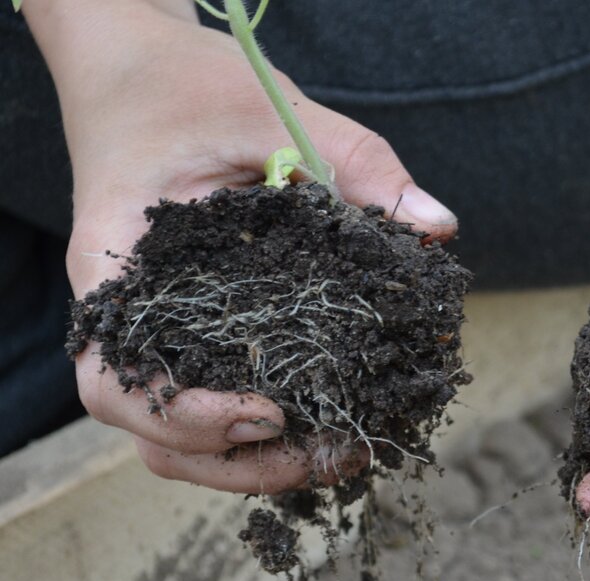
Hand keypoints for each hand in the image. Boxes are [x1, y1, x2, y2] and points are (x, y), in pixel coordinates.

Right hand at [28, 2, 456, 492]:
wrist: (143, 69)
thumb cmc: (188, 84)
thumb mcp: (267, 106)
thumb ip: (353, 159)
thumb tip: (436, 227)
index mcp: (114, 268)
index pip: (114, 383)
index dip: (187, 419)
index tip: (269, 412)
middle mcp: (130, 316)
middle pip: (154, 433)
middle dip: (243, 463)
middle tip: (337, 452)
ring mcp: (163, 330)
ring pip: (186, 436)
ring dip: (261, 460)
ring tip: (346, 449)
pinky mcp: (202, 329)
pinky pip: (223, 398)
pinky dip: (274, 426)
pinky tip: (340, 414)